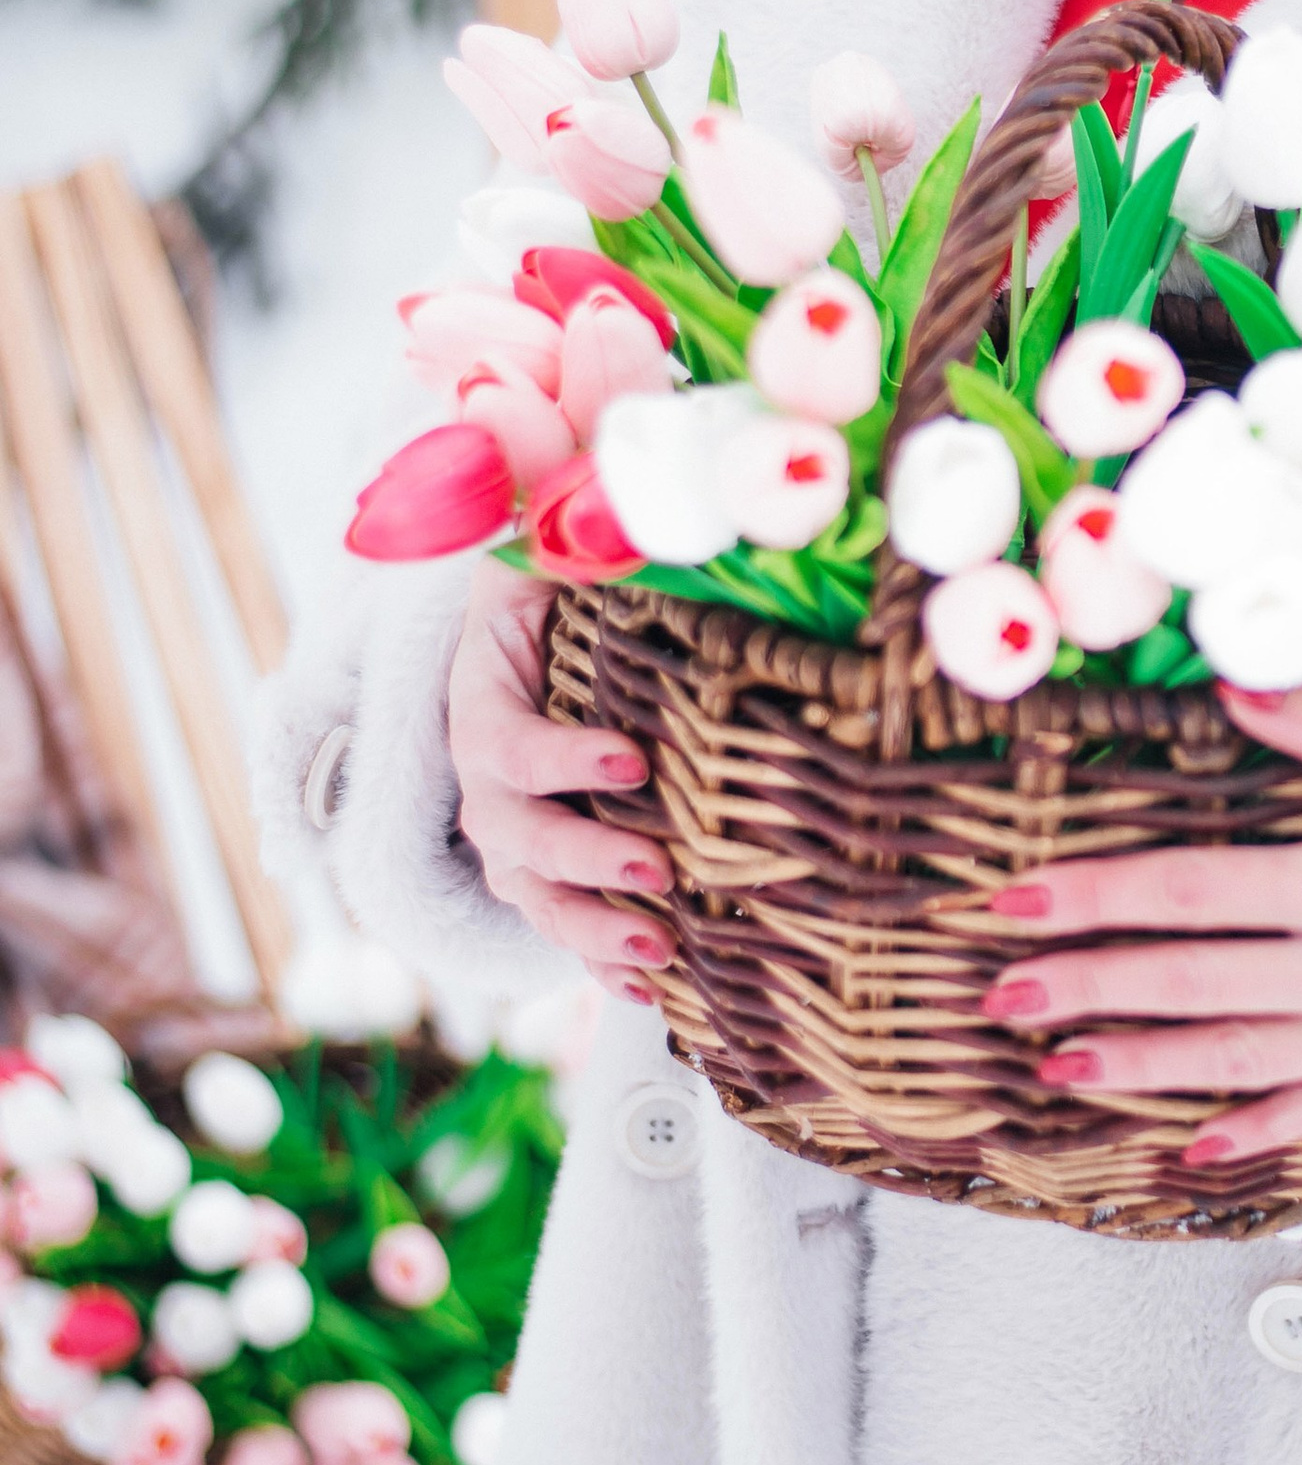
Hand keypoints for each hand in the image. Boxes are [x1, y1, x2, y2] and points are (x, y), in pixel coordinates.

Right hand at [447, 556, 672, 1001]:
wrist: (547, 612)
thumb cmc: (562, 572)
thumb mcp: (560, 535)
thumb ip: (579, 520)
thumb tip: (614, 473)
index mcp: (481, 692)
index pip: (501, 741)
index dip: (559, 759)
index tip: (631, 759)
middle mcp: (485, 768)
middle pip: (509, 833)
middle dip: (582, 858)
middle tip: (657, 867)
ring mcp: (510, 820)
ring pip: (528, 890)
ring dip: (588, 927)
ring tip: (657, 950)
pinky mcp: (543, 857)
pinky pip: (558, 918)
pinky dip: (598, 959)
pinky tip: (652, 991)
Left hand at [976, 679, 1301, 1164]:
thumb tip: (1235, 687)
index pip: (1189, 894)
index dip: (1093, 898)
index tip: (1016, 904)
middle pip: (1189, 982)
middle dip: (1083, 989)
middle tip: (994, 1000)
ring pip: (1235, 1058)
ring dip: (1137, 1064)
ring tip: (1057, 1070)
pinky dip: (1251, 1135)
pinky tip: (1190, 1151)